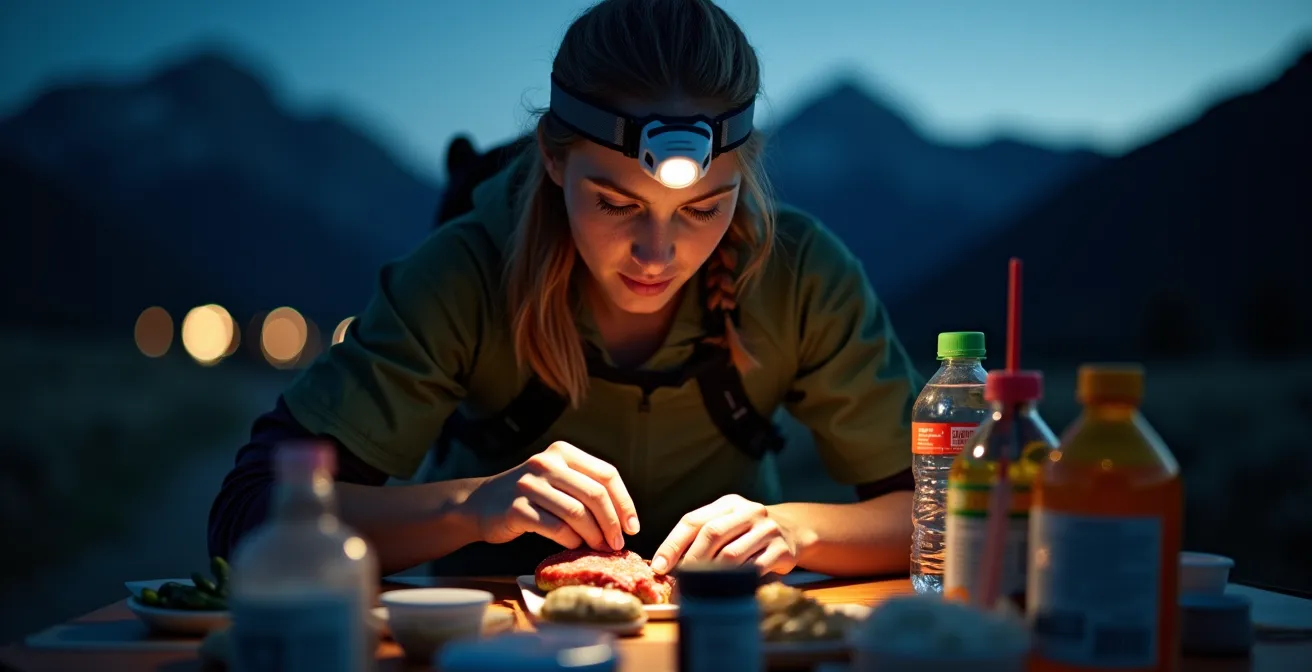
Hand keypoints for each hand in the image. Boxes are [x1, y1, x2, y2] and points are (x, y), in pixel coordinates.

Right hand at [464, 441, 639, 551]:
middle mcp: (547, 463)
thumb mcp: (557, 480)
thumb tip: (624, 522)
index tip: (633, 527)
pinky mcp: (516, 508)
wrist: (480, 504)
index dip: (624, 503)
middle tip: (617, 543)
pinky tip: (575, 546)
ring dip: (594, 535)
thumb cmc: (529, 496)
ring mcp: (529, 485)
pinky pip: (555, 528)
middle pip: (595, 494)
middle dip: (612, 523)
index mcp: (563, 453)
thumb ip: (586, 490)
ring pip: (577, 512)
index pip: (606, 474)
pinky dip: (571, 540)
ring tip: (599, 548)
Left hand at [652, 494, 801, 575]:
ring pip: (731, 554)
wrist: (794, 530)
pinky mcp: (782, 550)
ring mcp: (767, 530)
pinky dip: (736, 580)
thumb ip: (702, 536)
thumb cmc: (749, 531)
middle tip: (677, 583)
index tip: (658, 566)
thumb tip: (666, 564)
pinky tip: (726, 588)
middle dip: (690, 561)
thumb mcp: (728, 523)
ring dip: (710, 575)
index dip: (672, 544)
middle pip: (712, 534)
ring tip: (698, 589)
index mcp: (728, 503)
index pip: (693, 520)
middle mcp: (749, 511)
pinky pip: (753, 569)